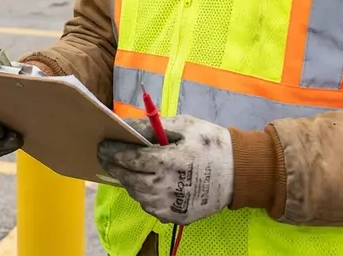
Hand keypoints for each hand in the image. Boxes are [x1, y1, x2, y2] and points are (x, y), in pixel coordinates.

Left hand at [97, 115, 233, 224]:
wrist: (240, 172)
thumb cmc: (211, 144)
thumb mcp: (185, 126)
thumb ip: (153, 126)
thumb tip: (127, 124)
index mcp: (168, 161)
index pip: (130, 159)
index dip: (113, 152)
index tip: (102, 146)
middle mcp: (167, 186)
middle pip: (129, 179)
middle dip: (115, 168)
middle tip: (106, 158)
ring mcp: (171, 205)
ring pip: (137, 195)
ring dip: (128, 182)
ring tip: (125, 170)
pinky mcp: (177, 216)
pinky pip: (150, 208)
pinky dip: (143, 196)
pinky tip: (145, 185)